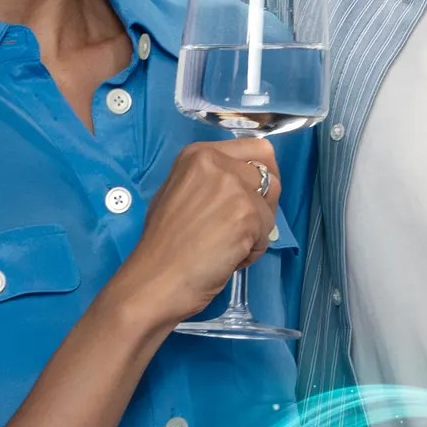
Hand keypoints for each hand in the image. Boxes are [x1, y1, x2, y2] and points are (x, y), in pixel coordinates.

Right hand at [109, 138, 281, 327]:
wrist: (156, 278)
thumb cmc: (161, 244)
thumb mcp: (178, 193)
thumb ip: (210, 182)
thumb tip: (244, 187)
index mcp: (199, 154)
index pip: (256, 148)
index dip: (262, 174)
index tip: (254, 196)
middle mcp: (219, 163)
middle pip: (270, 176)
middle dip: (264, 204)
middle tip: (243, 227)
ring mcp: (234, 187)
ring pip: (271, 208)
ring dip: (257, 231)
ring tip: (228, 246)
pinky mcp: (247, 215)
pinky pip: (267, 235)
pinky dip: (252, 252)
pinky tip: (226, 259)